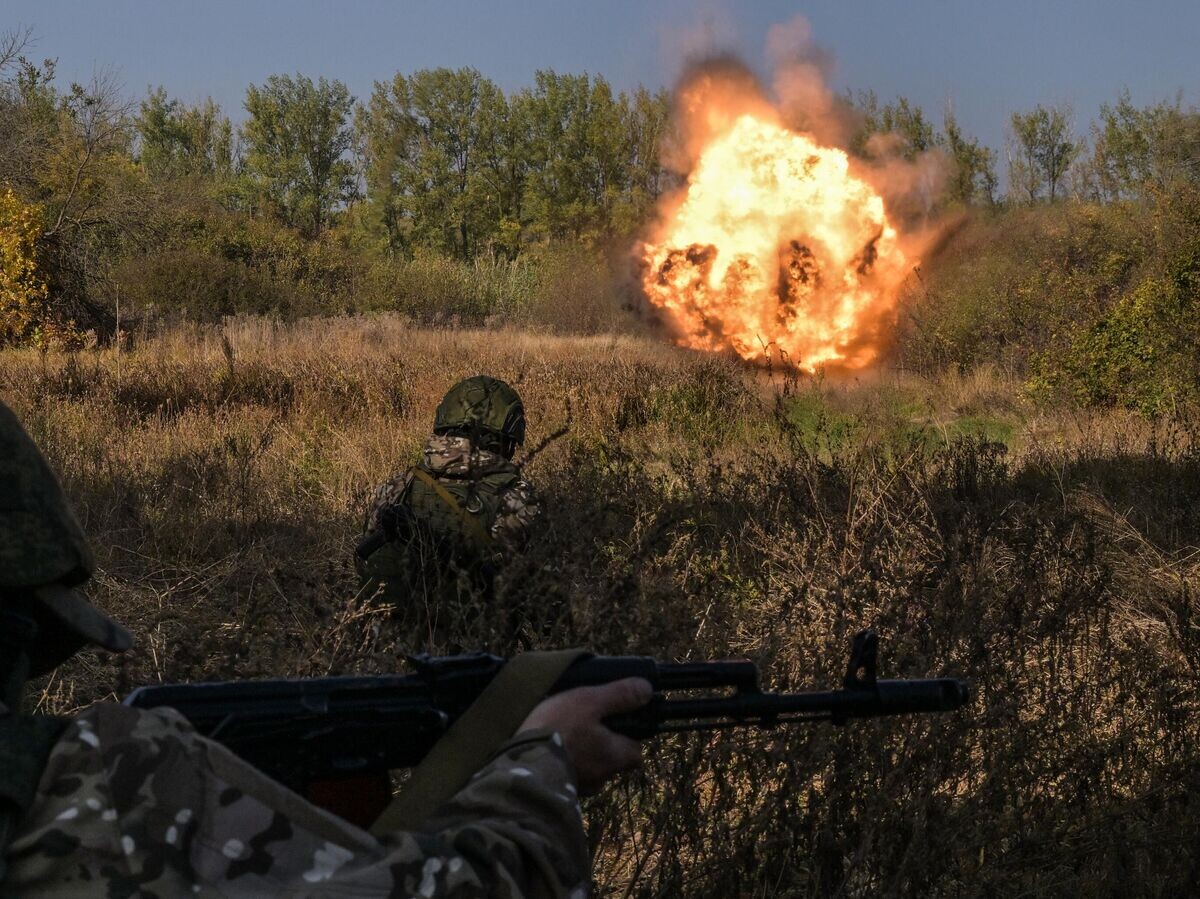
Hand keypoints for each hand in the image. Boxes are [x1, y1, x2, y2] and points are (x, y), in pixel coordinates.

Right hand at [519, 677, 652, 795]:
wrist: (520, 765)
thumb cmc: (559, 730)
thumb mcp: (590, 701)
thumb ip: (619, 695)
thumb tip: (647, 689)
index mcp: (615, 757)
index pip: (636, 752)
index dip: (629, 737)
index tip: (617, 723)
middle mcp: (601, 778)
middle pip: (611, 762)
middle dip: (602, 746)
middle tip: (585, 726)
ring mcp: (579, 788)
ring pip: (589, 769)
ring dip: (581, 756)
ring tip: (562, 736)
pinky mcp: (556, 792)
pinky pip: (567, 775)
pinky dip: (563, 764)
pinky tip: (548, 750)